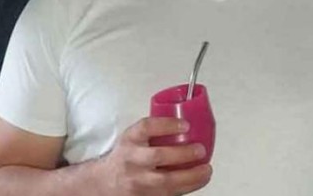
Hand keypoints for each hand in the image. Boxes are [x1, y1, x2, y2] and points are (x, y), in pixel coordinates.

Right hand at [95, 117, 211, 195]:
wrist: (106, 182)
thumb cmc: (126, 158)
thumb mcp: (133, 139)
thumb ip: (153, 133)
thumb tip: (189, 125)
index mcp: (130, 140)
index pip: (146, 127)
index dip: (166, 125)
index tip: (185, 125)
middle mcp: (131, 160)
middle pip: (158, 156)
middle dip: (183, 153)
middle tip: (200, 149)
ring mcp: (137, 181)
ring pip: (165, 181)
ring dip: (191, 176)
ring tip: (206, 170)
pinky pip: (169, 194)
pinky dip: (187, 187)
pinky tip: (198, 181)